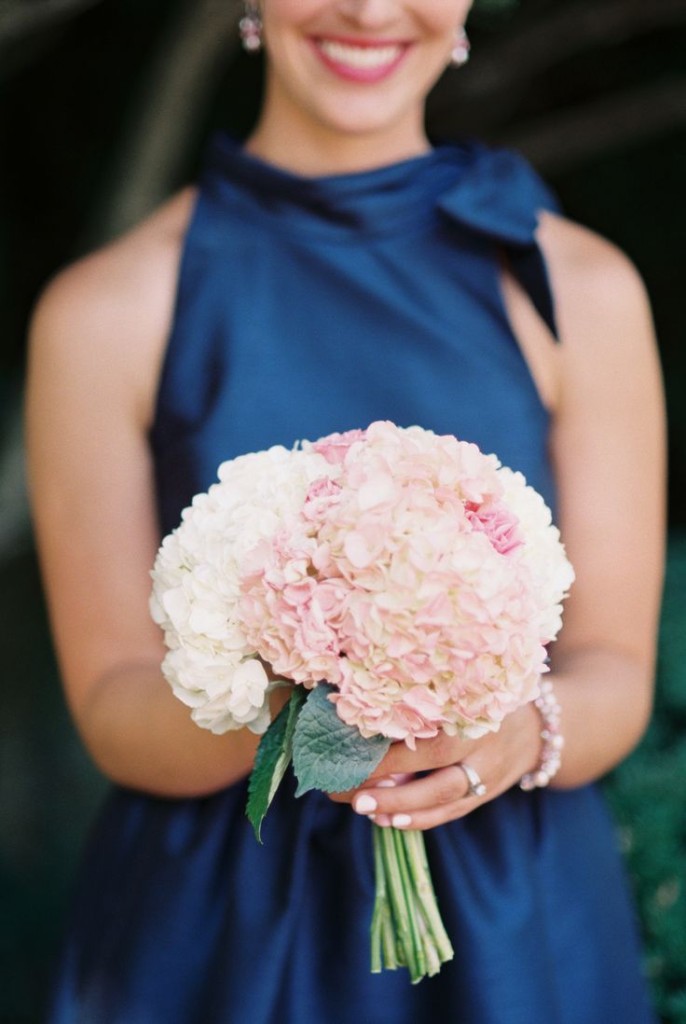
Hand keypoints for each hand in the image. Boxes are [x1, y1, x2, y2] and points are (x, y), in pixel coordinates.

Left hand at [329, 701, 540, 830]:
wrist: (538, 727)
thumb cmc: (483, 698)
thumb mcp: (463, 690)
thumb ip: (426, 703)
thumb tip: (369, 723)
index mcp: (476, 716)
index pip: (430, 741)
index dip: (392, 755)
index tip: (352, 758)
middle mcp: (484, 749)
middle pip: (438, 777)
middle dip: (393, 790)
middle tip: (352, 796)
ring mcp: (488, 775)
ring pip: (444, 801)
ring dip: (402, 809)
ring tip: (365, 810)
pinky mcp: (486, 794)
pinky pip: (452, 812)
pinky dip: (421, 819)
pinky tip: (390, 819)